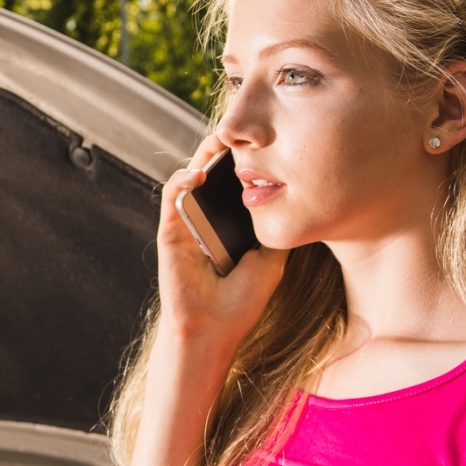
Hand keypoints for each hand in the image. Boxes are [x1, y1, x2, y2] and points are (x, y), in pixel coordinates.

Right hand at [157, 136, 287, 345]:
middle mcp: (205, 224)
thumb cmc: (240, 304)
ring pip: (190, 180)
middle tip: (240, 134)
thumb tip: (296, 204)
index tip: (263, 146)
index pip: (232, 188)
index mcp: (227, 229)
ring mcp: (186, 227)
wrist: (214, 331)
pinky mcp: (169, 233)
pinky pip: (171, 198)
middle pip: (212, 178)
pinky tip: (199, 173)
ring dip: (202, 157)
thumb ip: (275, 232)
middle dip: (223, 153)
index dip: (243, 165)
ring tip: (221, 142)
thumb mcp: (271, 262)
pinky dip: (182, 180)